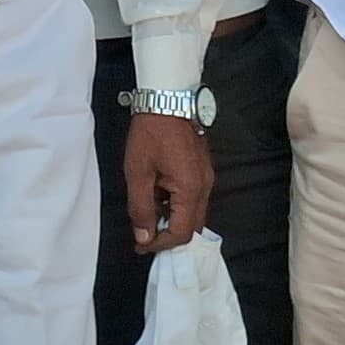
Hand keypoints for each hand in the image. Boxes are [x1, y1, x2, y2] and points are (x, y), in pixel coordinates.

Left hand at [122, 112, 212, 254]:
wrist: (167, 99)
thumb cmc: (151, 133)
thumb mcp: (138, 173)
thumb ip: (141, 208)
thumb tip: (144, 236)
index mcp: (190, 190)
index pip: (181, 233)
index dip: (159, 244)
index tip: (140, 245)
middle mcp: (204, 187)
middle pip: (192, 227)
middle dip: (167, 236)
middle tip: (144, 235)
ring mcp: (206, 178)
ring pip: (193, 213)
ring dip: (171, 220)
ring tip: (147, 212)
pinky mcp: (203, 170)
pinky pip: (193, 198)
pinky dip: (176, 205)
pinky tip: (158, 196)